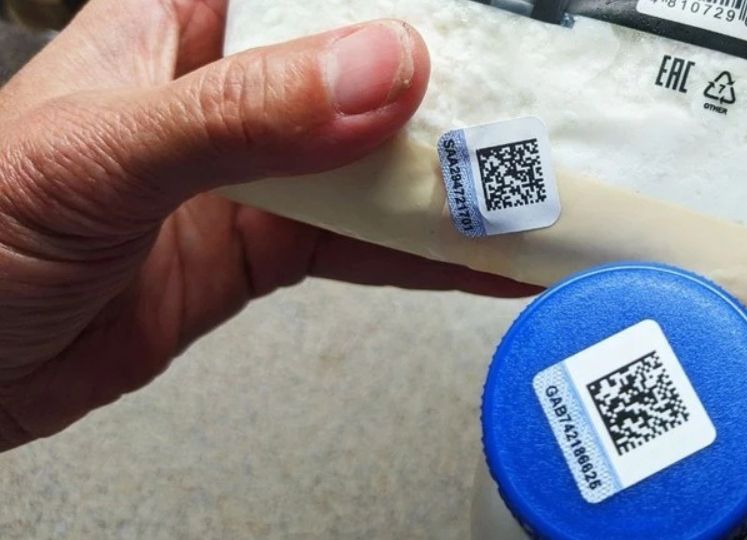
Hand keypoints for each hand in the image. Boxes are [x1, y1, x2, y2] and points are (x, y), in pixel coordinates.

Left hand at [0, 1, 529, 450]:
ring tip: (533, 199)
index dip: (400, 5)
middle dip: (452, 101)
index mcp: (178, 26)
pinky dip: (428, 259)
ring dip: (454, 190)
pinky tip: (484, 262)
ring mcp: (252, 175)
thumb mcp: (102, 157)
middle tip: (535, 122)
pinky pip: (365, 245)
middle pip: (365, 79)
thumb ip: (243, 114)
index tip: (488, 23)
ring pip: (377, 168)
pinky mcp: (263, 248)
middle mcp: (226, 92)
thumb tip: (380, 68)